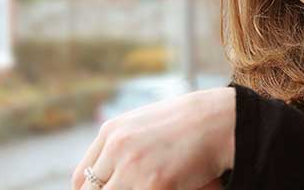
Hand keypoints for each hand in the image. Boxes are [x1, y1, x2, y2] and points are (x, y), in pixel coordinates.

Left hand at [71, 87, 235, 189]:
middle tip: (136, 187)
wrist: (221, 119)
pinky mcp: (153, 183)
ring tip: (154, 185)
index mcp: (112, 131)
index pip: (82, 177)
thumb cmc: (189, 123)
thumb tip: (110, 175)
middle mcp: (117, 147)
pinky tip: (168, 187)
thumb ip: (123, 145)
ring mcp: (133, 166)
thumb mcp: (146, 125)